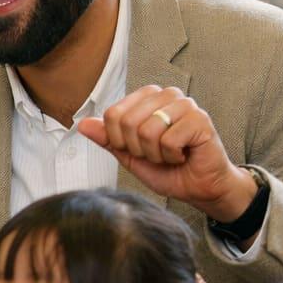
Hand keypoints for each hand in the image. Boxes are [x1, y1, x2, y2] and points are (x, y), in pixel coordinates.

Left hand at [78, 86, 257, 222]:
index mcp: (147, 98)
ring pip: (147, 130)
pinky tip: (183, 155)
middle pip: (127, 121)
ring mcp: (185, 105)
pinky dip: (172, 156)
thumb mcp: (129, 155)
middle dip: (137, 148)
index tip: (138, 149)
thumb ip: (107, 139)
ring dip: (155, 154)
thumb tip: (82, 124)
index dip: (119, 141)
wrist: (198, 187)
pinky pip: (168, 140)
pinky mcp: (200, 119)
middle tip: (156, 154)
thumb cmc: (167, 169)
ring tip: (170, 154)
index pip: (113, 114)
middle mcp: (166, 95)